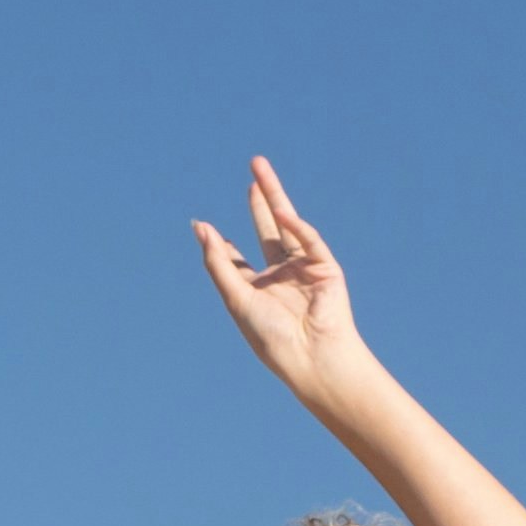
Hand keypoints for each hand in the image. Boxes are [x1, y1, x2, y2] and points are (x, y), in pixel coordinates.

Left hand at [187, 156, 379, 406]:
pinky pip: (308, 240)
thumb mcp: (236, 298)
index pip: (239, 260)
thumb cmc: (271, 337)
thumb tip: (200, 227)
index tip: (208, 228)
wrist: (311, 357)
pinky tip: (280, 211)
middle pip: (267, 231)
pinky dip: (296, 225)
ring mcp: (304, 271)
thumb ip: (218, 262)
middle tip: (253, 172)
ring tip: (260, 169)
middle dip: (258, 203)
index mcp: (257, 292)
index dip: (225, 244)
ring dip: (274, 197)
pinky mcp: (326, 269)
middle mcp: (280, 278)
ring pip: (287, 225)